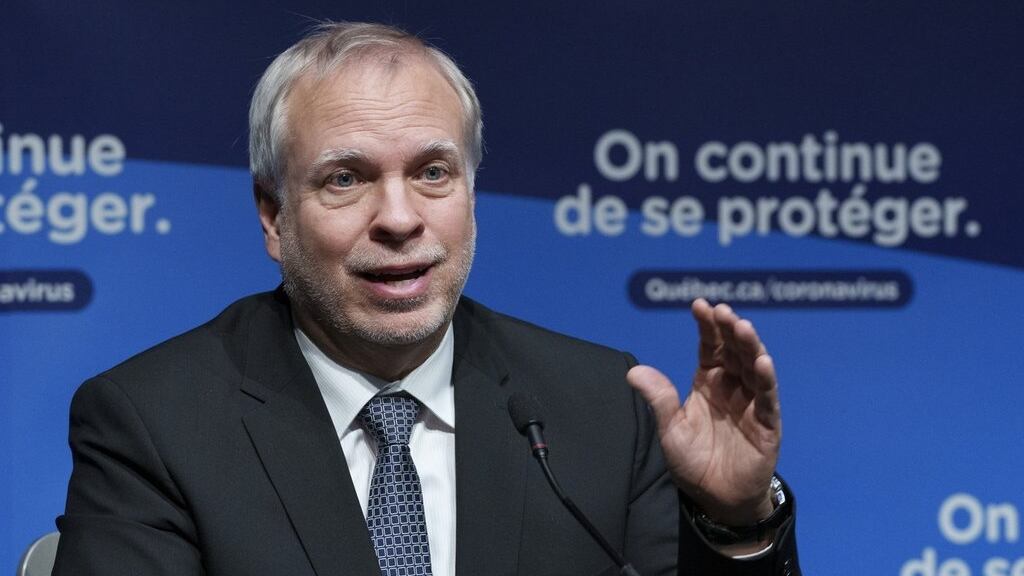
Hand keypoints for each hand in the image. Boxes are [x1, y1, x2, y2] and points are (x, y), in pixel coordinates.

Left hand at [627, 298, 779, 525]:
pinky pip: (767, 398)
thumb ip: (658, 400)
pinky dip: (765, 379)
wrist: (717, 498)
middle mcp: (732, 386)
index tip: (699, 305)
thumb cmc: (694, 462)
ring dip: (749, 346)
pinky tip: (762, 363)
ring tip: (742, 327)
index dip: (706, 326)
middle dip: (729, 329)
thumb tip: (633, 372)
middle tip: (723, 311)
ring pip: (753, 367)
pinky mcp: (767, 423)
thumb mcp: (670, 430)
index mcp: (708, 382)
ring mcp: (751, 402)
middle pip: (734, 350)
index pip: (710, 347)